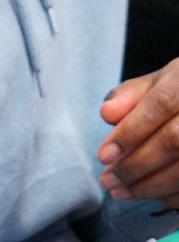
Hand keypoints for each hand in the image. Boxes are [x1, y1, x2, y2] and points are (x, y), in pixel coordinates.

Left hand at [98, 59, 178, 206]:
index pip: (159, 105)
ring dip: (151, 185)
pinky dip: (173, 194)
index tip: (103, 155)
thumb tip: (107, 114)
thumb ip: (129, 95)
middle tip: (108, 179)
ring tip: (121, 191)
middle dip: (136, 165)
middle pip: (174, 142)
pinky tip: (151, 194)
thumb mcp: (157, 80)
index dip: (130, 132)